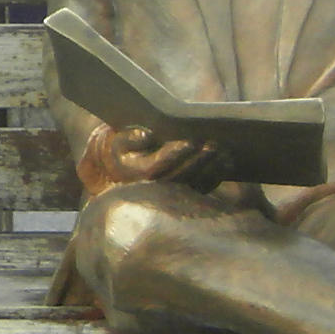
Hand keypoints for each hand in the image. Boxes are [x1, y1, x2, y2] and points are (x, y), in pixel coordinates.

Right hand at [101, 123, 225, 189]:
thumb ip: (125, 138)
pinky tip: (226, 163)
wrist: (108, 171)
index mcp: (130, 176)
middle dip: (197, 161)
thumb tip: (148, 136)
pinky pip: (199, 189)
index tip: (189, 142)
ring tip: (224, 153)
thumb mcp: (108, 140)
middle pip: (177, 178)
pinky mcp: (180, 197)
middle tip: (213, 145)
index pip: (154, 168)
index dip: (172, 156)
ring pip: (191, 185)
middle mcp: (149, 190)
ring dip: (210, 170)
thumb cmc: (111, 148)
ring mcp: (166, 196)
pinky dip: (214, 177)